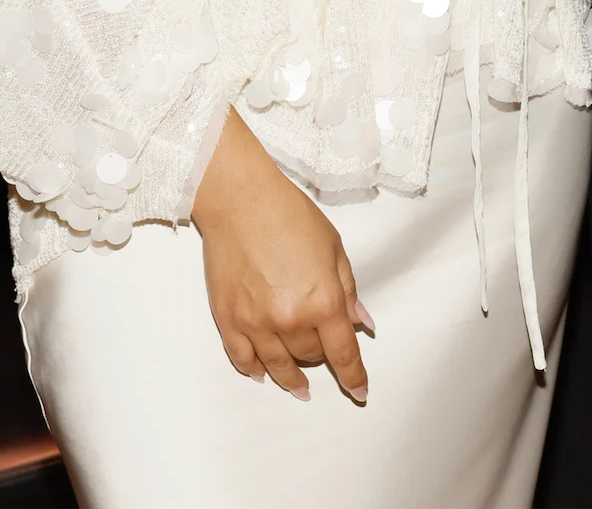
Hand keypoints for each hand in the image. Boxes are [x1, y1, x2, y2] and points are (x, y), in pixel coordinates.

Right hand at [192, 109, 371, 403]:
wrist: (241, 201)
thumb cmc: (290, 216)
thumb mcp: (334, 248)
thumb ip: (348, 290)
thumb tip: (361, 323)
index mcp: (322, 302)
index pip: (343, 353)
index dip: (354, 376)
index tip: (359, 391)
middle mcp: (290, 321)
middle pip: (310, 355)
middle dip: (321, 353)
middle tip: (324, 345)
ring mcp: (256, 324)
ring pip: (278, 365)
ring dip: (291, 376)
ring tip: (299, 386)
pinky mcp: (229, 320)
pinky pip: (242, 359)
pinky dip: (254, 369)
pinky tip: (262, 373)